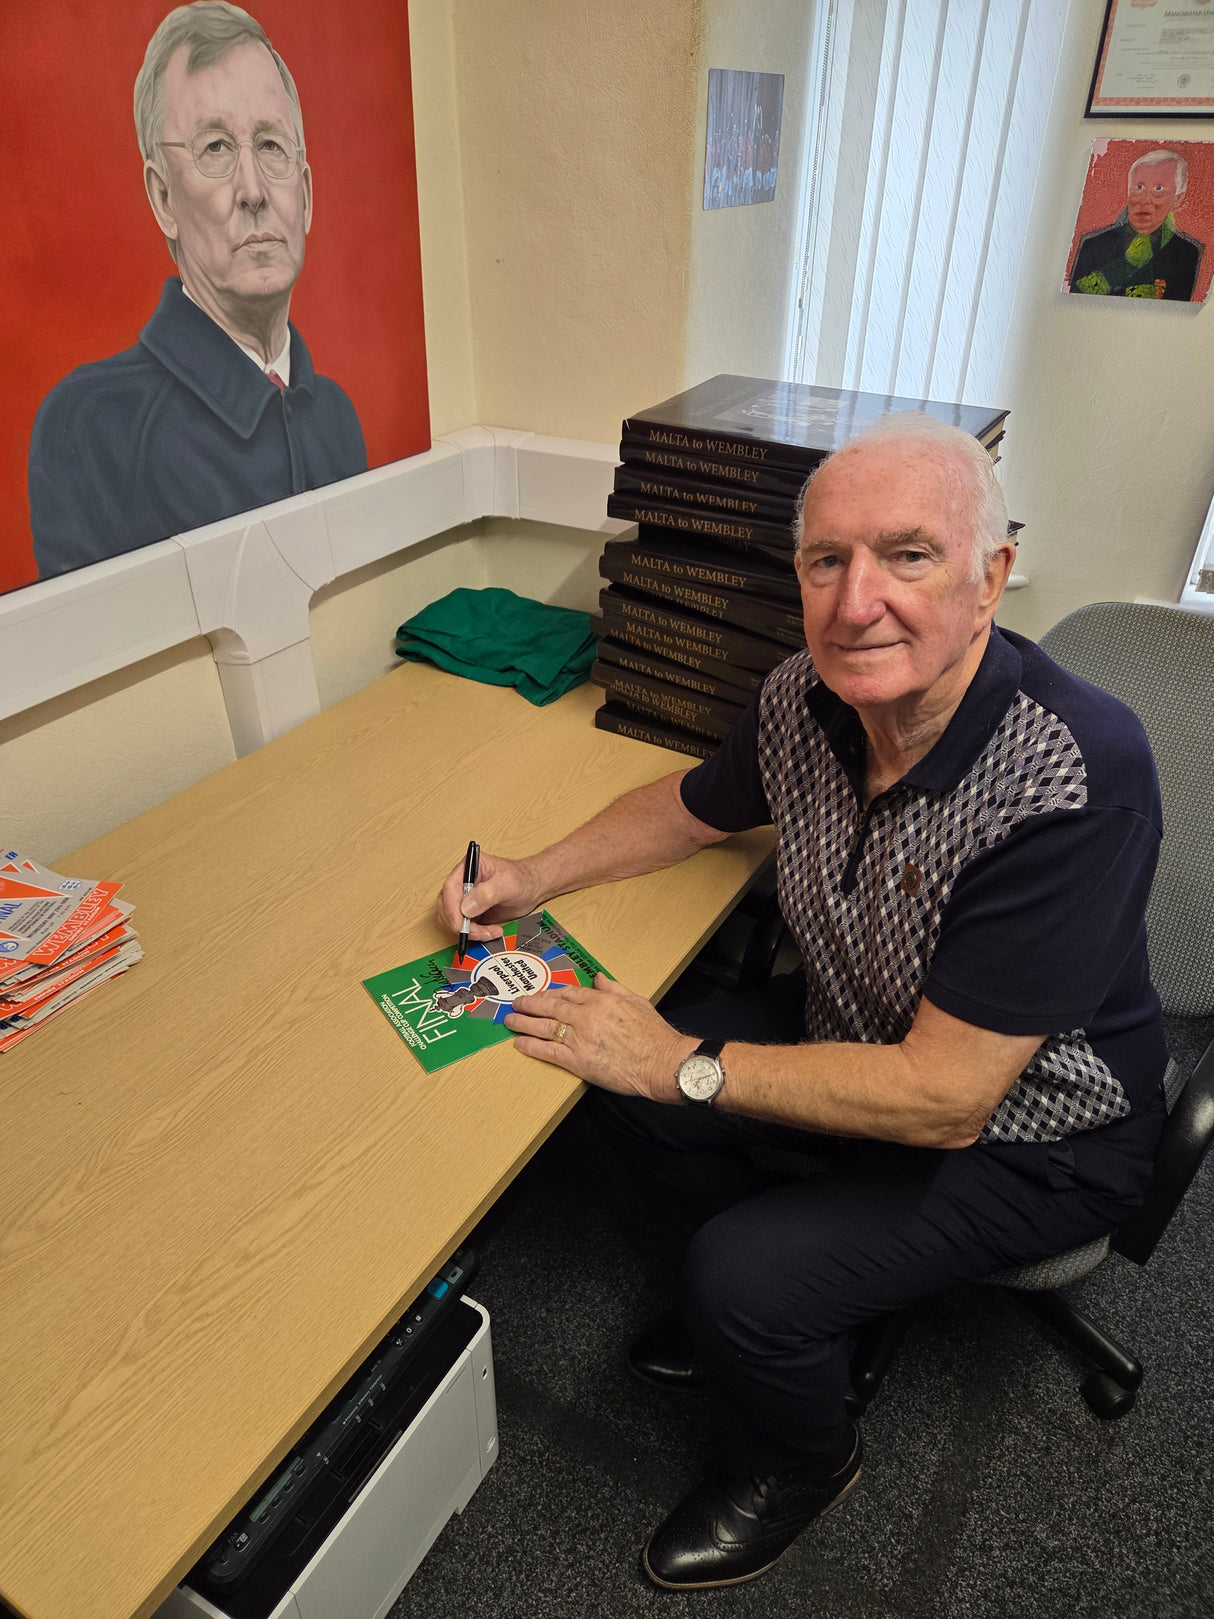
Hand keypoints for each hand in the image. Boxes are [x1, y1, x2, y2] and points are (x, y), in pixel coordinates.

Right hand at [435, 850, 544, 940]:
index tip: (460, 923)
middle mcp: (464, 882)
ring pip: (453, 918)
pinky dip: (474, 933)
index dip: (451, 908)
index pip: (450, 888)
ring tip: (489, 932)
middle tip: (478, 932)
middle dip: (460, 923)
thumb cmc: (523, 878)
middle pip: (447, 905)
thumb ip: (487, 894)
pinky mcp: (471, 911)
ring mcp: (466, 897)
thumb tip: (466, 907)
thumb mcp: (507, 884)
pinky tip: (489, 932)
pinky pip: (464, 926)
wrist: (533, 888)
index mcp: (469, 867)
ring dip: (469, 930)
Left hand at [504, 973, 697, 1100]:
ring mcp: (580, 1039)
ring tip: (509, 1021)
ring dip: (523, 1023)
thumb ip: (614, 988)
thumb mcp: (636, 1001)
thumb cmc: (654, 1034)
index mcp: (601, 1000)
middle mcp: (586, 1016)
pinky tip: (519, 1043)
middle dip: (530, 1004)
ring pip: (544, 1027)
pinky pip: (548, 1052)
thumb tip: (598, 977)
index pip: (568, 993)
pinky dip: (531, 1046)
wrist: (661, 1062)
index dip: (551, 993)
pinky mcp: (578, 1062)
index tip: (541, 995)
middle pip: (550, 1006)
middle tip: (516, 1003)